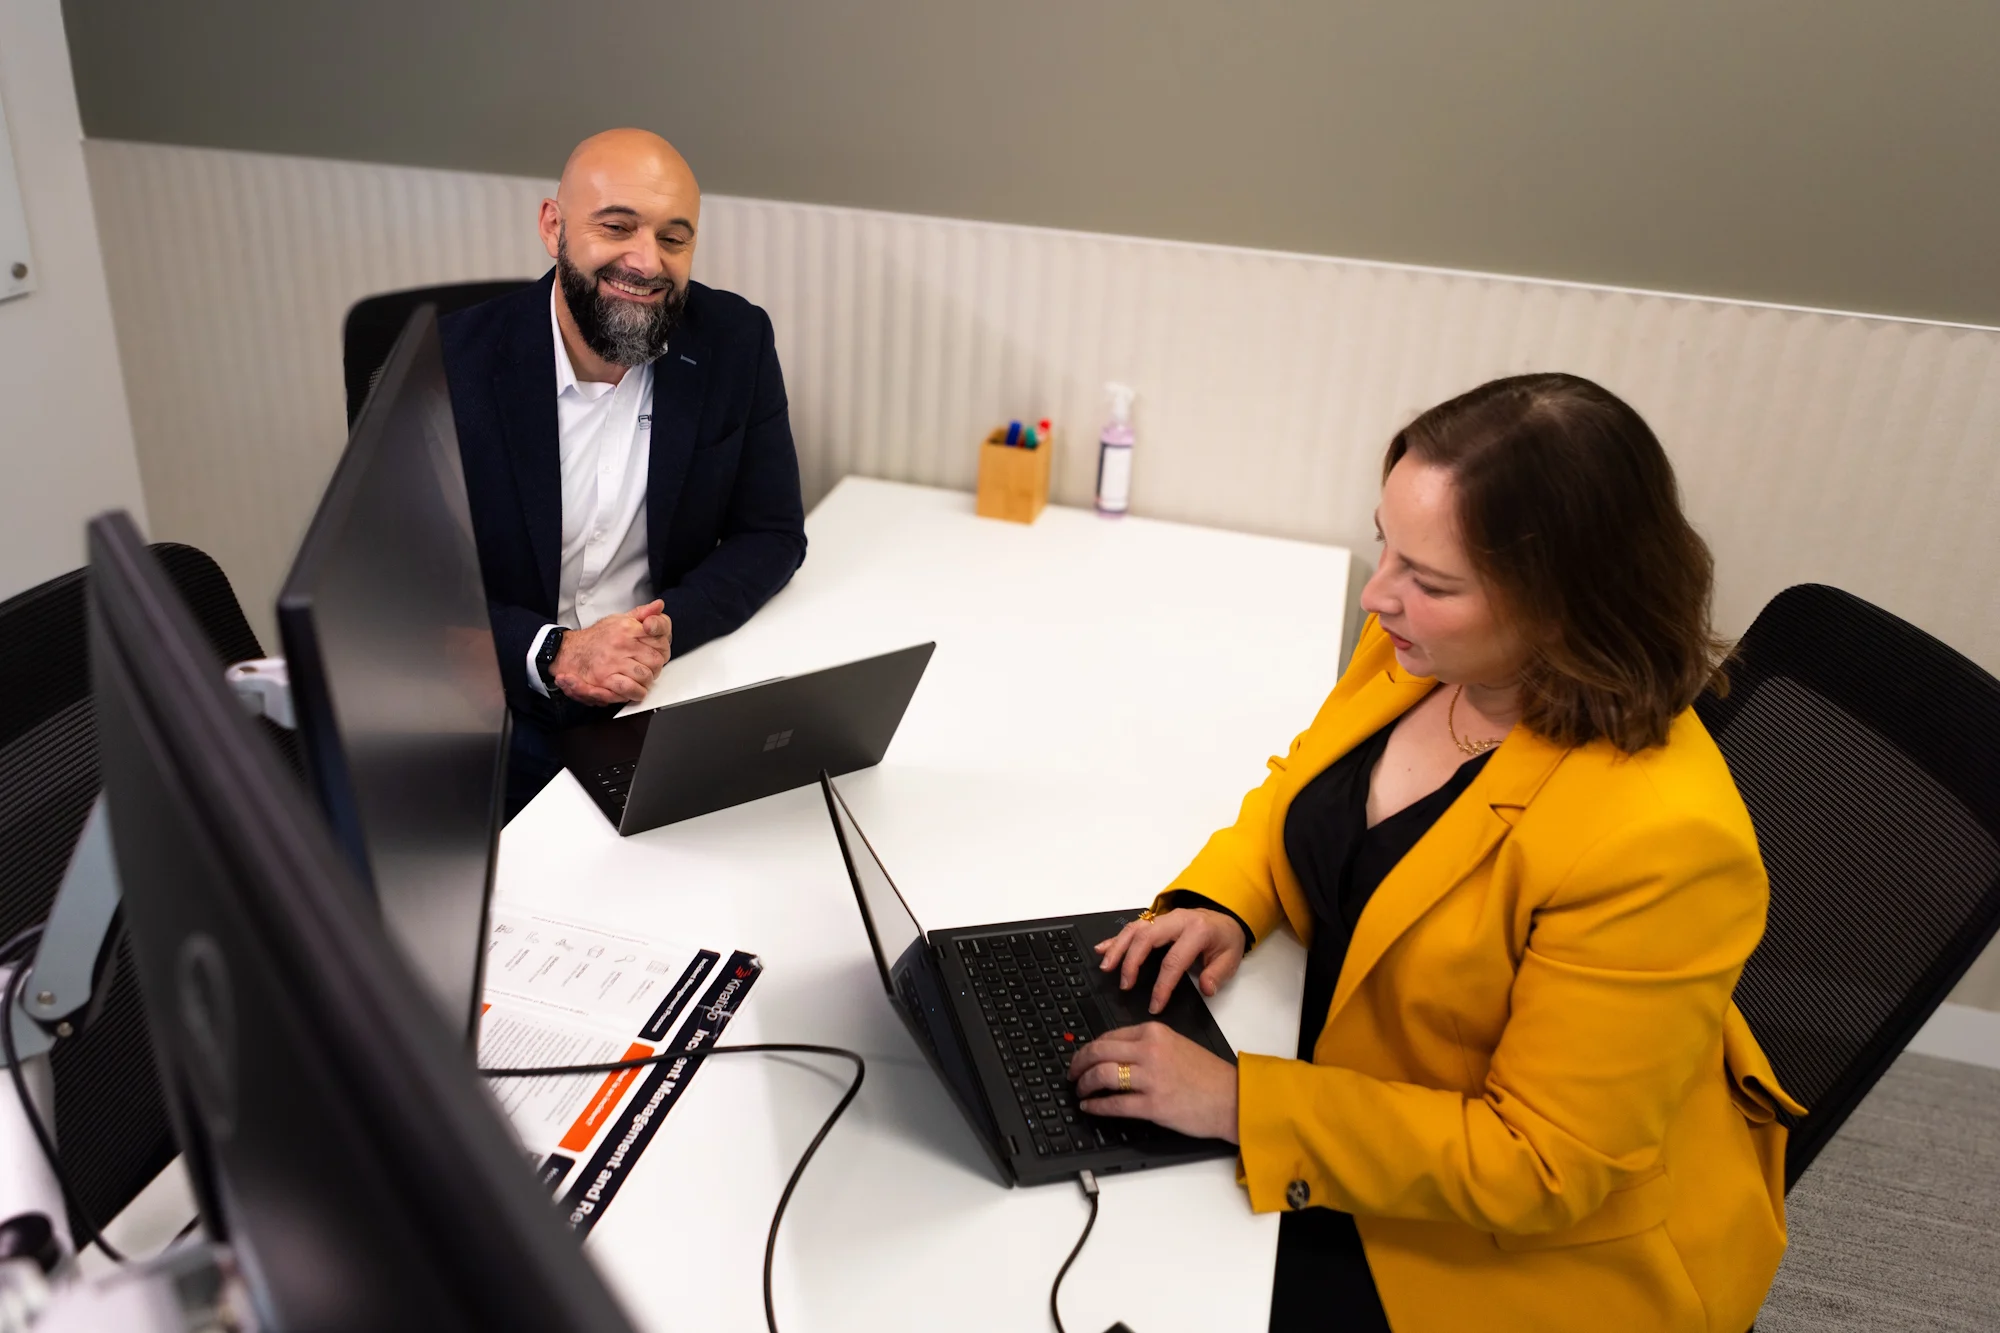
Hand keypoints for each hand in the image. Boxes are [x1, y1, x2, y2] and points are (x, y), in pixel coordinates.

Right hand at [551, 600, 672, 704]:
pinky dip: (636, 692)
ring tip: (642, 679)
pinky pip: (630, 688)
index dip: (663, 648)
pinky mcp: (606, 678)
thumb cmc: (598, 637)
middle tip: (650, 668)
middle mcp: (622, 643)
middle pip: (657, 660)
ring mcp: (614, 661)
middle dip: (657, 667)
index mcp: (628, 628)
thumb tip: (659, 605)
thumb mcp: (620, 619)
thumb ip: (642, 613)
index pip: (660, 638)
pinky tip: (635, 690)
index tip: (658, 652)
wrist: (571, 651)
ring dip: (647, 681)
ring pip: (646, 676)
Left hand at [1068, 1022, 1239, 1142]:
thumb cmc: (1207, 1075)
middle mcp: (1149, 1050)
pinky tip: (1089, 1108)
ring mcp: (1150, 1078)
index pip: (1109, 1036)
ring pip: (1101, 1075)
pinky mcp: (1152, 1105)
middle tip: (1072, 1074)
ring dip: (1083, 1085)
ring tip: (1080, 1091)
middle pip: (1098, 1052)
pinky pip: (1113, 1104)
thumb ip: (1147, 1045)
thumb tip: (1114, 1055)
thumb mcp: (1176, 1045)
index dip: (1090, 1049)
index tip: (1082, 1058)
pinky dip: (1095, 1106)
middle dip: (1078, 1064)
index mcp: (1154, 1032)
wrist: (1231, 1099)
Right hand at [1094, 907, 1246, 1014]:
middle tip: (1125, 984)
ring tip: (1106, 967)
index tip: (1155, 1005)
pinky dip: (1115, 938)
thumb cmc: (1224, 940)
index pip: (1174, 960)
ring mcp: (1164, 918)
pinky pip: (1132, 927)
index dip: (1162, 984)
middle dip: (1132, 962)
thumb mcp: (1230, 959)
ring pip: (1135, 929)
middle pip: (1147, 938)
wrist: (1224, 919)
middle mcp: (1177, 920)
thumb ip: (1217, 974)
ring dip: (1118, 948)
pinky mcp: (1155, 920)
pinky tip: (1102, 949)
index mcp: (1197, 931)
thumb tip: (1205, 989)